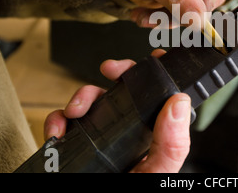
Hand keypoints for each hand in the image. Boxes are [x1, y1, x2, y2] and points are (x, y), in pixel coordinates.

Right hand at [44, 50, 190, 172]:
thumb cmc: (133, 192)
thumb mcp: (157, 174)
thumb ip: (172, 144)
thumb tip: (179, 104)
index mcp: (153, 136)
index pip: (158, 98)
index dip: (156, 75)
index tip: (152, 58)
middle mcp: (128, 133)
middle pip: (125, 92)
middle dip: (116, 76)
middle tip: (110, 70)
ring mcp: (102, 139)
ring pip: (94, 102)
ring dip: (82, 97)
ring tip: (75, 110)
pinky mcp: (79, 146)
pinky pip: (67, 124)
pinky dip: (58, 121)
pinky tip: (59, 131)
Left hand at [99, 0, 237, 28]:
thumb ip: (178, 0)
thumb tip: (200, 20)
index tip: (192, 10)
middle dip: (187, 10)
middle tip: (164, 17)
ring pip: (199, 6)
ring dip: (174, 17)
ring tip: (148, 17)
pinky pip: (186, 10)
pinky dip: (167, 17)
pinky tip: (148, 14)